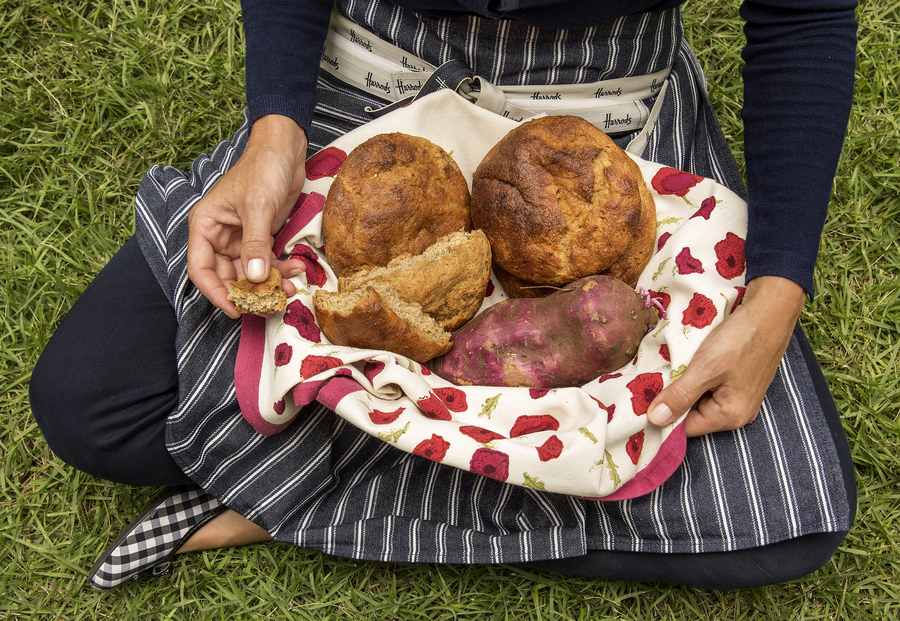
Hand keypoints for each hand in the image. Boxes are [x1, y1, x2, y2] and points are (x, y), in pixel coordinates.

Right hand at [187, 114, 308, 317]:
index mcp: (206, 226)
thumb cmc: (262, 169)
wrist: (285, 150)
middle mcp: (219, 235)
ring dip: (269, 285)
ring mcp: (241, 238)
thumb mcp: (258, 207)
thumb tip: (255, 278)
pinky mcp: (261, 237)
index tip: (236, 309)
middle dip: (249, 293)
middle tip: (270, 305)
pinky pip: (267, 262)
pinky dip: (280, 270)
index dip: (216, 293)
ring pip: (250, 273)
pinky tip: (297, 270)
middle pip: (227, 276)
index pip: (201, 269)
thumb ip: (255, 244)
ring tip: (290, 291)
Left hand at [647, 276, 806, 436]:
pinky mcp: (736, 382)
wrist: (770, 312)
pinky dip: (694, 376)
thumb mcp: (706, 368)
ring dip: (682, 385)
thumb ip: (680, 396)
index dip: (662, 416)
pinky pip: (707, 386)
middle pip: (691, 414)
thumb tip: (655, 420)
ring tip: (668, 368)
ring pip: (697, 398)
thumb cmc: (741, 340)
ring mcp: (738, 397)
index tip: (641, 401)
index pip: (684, 428)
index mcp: (729, 416)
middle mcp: (736, 413)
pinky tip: (685, 362)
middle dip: (672, 398)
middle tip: (652, 380)